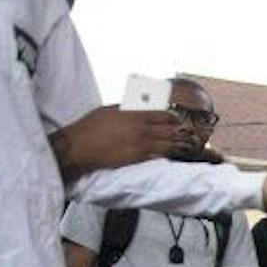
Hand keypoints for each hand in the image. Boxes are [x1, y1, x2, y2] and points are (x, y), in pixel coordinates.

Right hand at [54, 106, 192, 172]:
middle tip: (188, 133)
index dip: (173, 117)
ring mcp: (140, 145)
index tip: (178, 119)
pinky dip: (165, 154)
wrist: (79, 147)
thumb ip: (125, 109)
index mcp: (134, 116)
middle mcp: (140, 130)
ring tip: (185, 144)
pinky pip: (157, 156)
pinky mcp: (136, 158)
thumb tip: (136, 108)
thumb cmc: (89, 127)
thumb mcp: (108, 110)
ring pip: (166, 144)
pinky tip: (170, 154)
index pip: (162, 115)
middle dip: (179, 131)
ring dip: (176, 144)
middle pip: (168, 130)